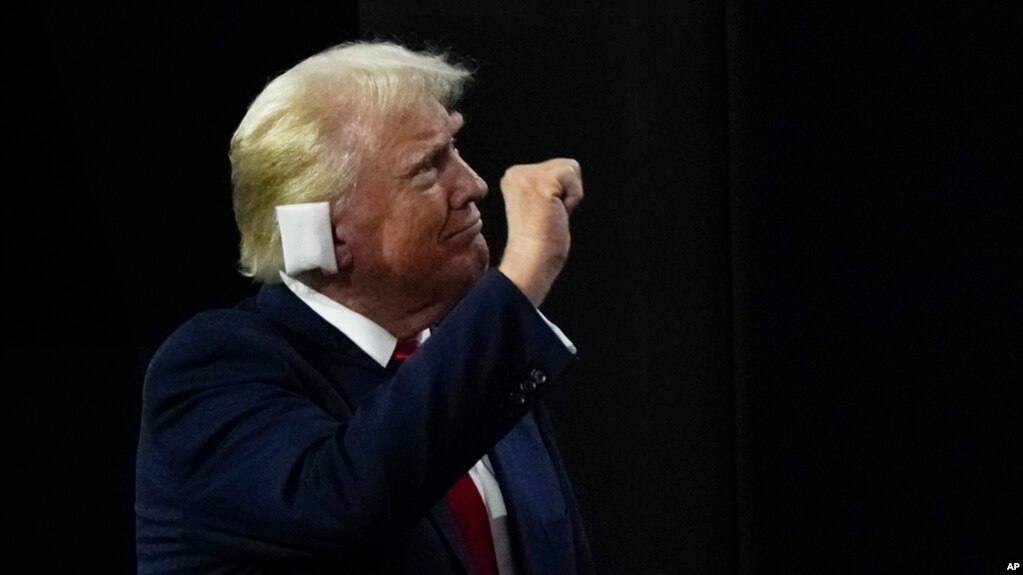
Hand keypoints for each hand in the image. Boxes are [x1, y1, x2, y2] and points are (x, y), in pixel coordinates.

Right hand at [497, 158, 582, 305]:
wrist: (529, 263)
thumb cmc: (538, 243)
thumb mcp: (539, 204)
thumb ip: (548, 186)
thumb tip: (570, 169)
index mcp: (513, 177)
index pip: (555, 167)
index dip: (560, 194)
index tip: (543, 215)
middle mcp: (515, 172)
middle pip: (565, 164)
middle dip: (566, 193)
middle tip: (548, 216)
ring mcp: (527, 176)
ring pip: (571, 168)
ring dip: (570, 196)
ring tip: (551, 215)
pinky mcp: (542, 184)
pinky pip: (573, 178)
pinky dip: (573, 199)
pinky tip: (556, 214)